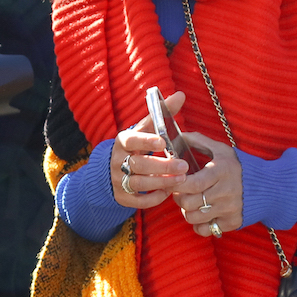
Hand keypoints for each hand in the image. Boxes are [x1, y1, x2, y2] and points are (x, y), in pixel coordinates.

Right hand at [110, 89, 188, 208]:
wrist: (112, 169)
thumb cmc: (136, 146)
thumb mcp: (145, 129)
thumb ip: (161, 114)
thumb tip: (181, 95)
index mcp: (123, 141)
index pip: (132, 140)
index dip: (146, 141)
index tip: (164, 142)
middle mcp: (118, 161)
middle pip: (139, 164)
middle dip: (162, 166)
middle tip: (184, 166)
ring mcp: (118, 180)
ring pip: (139, 183)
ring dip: (161, 182)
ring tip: (181, 180)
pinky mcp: (122, 196)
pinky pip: (137, 201)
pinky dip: (153, 198)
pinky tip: (167, 192)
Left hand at [172, 132, 243, 236]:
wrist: (270, 187)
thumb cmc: (241, 167)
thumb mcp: (223, 150)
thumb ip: (200, 141)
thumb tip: (179, 134)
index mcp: (221, 172)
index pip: (191, 184)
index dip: (177, 184)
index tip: (174, 180)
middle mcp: (226, 192)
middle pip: (188, 203)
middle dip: (178, 198)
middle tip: (181, 192)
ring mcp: (229, 209)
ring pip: (193, 218)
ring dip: (187, 211)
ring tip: (192, 203)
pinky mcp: (232, 222)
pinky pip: (205, 230)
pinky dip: (199, 224)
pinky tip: (203, 214)